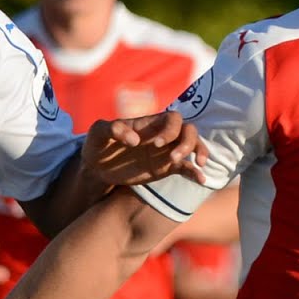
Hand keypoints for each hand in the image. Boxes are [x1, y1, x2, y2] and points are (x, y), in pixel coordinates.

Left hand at [84, 111, 207, 185]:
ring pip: (193, 145)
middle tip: (172, 157)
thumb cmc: (97, 143)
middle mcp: (162, 135)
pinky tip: (202, 180)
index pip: (172, 119)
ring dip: (197, 152)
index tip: (157, 144)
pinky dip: (196, 172)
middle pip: (188, 130)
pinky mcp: (165, 168)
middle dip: (187, 142)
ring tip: (196, 165)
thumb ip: (112, 129)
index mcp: (148, 123)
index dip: (170, 130)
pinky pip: (187, 168)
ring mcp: (165, 151)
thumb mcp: (97, 133)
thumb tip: (134, 139)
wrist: (96, 166)